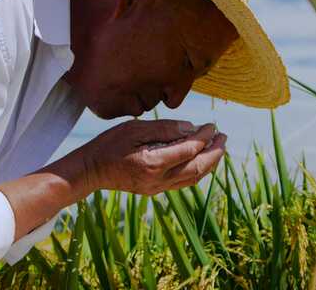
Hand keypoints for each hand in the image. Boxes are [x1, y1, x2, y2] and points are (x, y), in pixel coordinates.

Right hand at [81, 119, 226, 194]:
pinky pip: (184, 183)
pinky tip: (203, 161)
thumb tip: (191, 129)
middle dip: (214, 152)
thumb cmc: (110, 144)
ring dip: (210, 163)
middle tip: (224, 136)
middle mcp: (159, 180)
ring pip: (194, 178)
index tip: (212, 125)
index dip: (204, 137)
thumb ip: (164, 128)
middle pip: (198, 168)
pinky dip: (198, 172)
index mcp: (153, 163)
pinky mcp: (156, 190)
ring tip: (219, 147)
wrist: (91, 170)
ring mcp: (158, 188)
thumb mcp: (134, 128)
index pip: (189, 150)